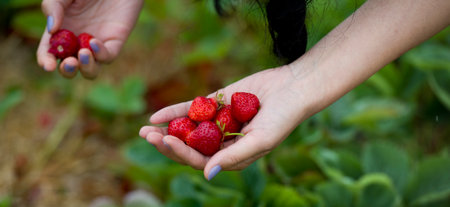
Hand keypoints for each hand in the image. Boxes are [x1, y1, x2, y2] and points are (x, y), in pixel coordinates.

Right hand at [37, 0, 142, 78]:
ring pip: (91, 70)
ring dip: (86, 68)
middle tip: (69, 62)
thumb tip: (51, 30)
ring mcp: (97, 45)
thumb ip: (53, 7)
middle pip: (71, 68)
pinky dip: (101, 54)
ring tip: (83, 54)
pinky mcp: (115, 42)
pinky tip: (93, 42)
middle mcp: (78, 43)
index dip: (47, 62)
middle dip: (68, 71)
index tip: (48, 66)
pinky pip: (108, 56)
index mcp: (61, 33)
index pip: (50, 54)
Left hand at [139, 66, 309, 179]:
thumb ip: (233, 157)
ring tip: (145, 129)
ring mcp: (217, 122)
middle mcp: (221, 142)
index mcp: (231, 157)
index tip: (166, 140)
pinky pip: (191, 109)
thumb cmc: (282, 119)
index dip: (181, 153)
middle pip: (188, 147)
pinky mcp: (216, 103)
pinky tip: (157, 115)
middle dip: (167, 144)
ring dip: (166, 130)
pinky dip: (175, 112)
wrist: (292, 88)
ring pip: (186, 129)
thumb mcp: (260, 141)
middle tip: (148, 136)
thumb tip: (207, 174)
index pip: (200, 161)